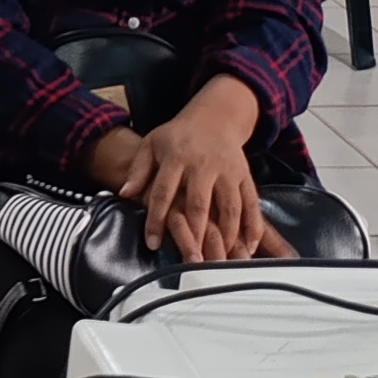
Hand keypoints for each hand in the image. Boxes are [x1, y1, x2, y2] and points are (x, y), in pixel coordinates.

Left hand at [132, 107, 277, 261]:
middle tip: (192, 261)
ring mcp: (227, 171)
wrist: (215, 116)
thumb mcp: (152, 144)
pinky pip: (251, 202)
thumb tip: (124, 193)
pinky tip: (249, 246)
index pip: (163, 192)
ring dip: (226, 236)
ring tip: (219, 260)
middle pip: (199, 204)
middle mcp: (203, 165)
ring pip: (229, 207)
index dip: (156, 219)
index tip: (152, 243)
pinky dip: (253, 225)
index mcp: (176, 157)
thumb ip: (138, 169)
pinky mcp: (245, 175)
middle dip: (195, 234)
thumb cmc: (178, 135)